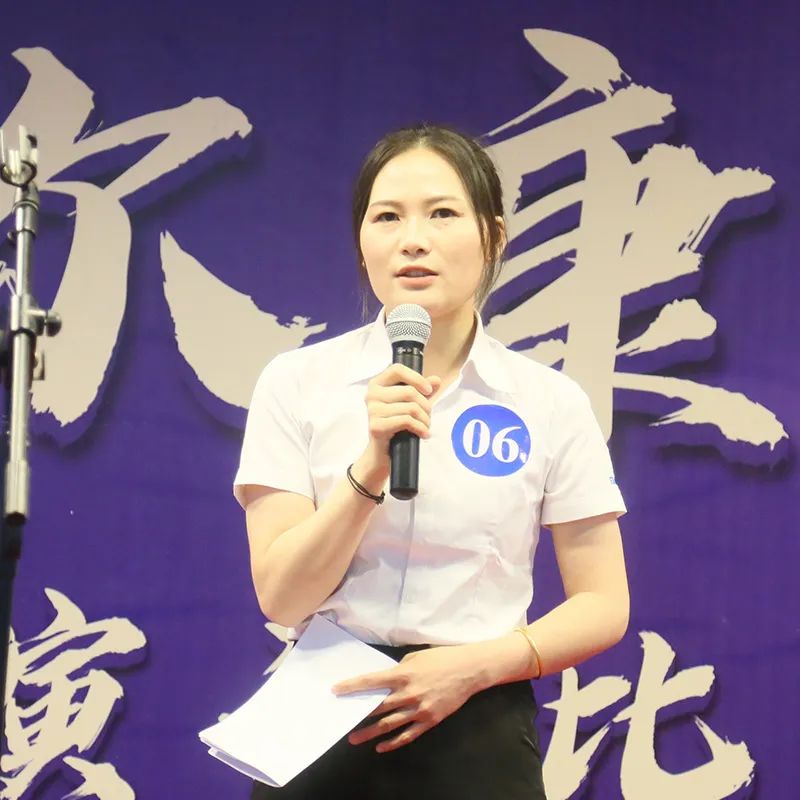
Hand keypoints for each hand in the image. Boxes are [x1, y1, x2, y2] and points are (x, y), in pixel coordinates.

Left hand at [333, 644, 485, 751]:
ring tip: (354, 739)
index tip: (336, 690)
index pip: (371, 681)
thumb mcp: (416, 657)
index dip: (352, 686)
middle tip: (342, 719)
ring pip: (389, 724)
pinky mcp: (430, 720)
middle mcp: (409, 693)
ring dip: (370, 732)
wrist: (469, 670)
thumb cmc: (442, 658)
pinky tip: (381, 747)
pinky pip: (408, 734)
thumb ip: (400, 669)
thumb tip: (386, 680)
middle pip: (377, 706)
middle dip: (358, 713)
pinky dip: (394, 742)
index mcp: (403, 674)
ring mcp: (419, 709)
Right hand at [354, 365, 440, 485]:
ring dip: (425, 419)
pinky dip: (420, 428)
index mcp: (377, 384)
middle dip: (425, 405)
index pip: (397, 369)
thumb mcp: (411, 405)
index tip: (428, 391)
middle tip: (428, 417)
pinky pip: (406, 421)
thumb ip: (423, 391)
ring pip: (410, 407)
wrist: (382, 453)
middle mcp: (371, 394)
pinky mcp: (376, 426)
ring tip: (425, 426)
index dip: (416, 378)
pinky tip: (423, 433)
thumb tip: (436, 380)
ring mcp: (372, 410)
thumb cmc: (396, 426)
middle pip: (409, 391)